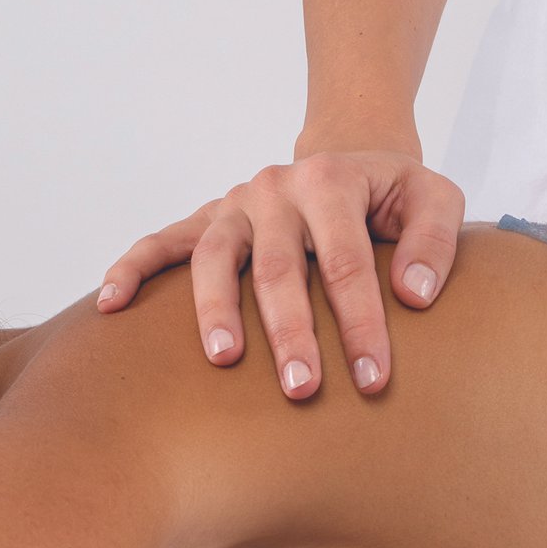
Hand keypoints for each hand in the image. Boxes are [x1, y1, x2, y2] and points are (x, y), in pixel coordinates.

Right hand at [95, 151, 464, 397]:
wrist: (353, 159)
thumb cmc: (396, 195)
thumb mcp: (436, 198)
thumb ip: (434, 240)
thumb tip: (413, 295)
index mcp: (333, 179)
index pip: (348, 262)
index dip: (361, 322)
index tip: (373, 378)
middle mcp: (276, 188)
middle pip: (279, 267)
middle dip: (291, 331)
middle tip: (302, 388)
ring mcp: (236, 204)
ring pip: (215, 258)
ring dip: (216, 310)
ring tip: (226, 360)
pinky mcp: (207, 218)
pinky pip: (162, 242)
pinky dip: (133, 267)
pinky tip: (110, 305)